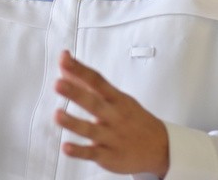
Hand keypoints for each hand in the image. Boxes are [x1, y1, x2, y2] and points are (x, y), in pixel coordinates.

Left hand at [54, 51, 169, 177]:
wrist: (159, 146)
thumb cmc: (132, 117)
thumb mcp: (115, 97)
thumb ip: (86, 82)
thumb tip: (65, 62)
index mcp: (116, 99)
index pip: (97, 81)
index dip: (80, 70)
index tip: (65, 60)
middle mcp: (114, 116)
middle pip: (94, 103)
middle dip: (76, 93)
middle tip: (59, 84)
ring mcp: (111, 137)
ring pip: (90, 129)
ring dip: (73, 123)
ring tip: (57, 115)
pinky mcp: (109, 156)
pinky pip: (92, 154)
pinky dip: (79, 151)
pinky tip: (66, 147)